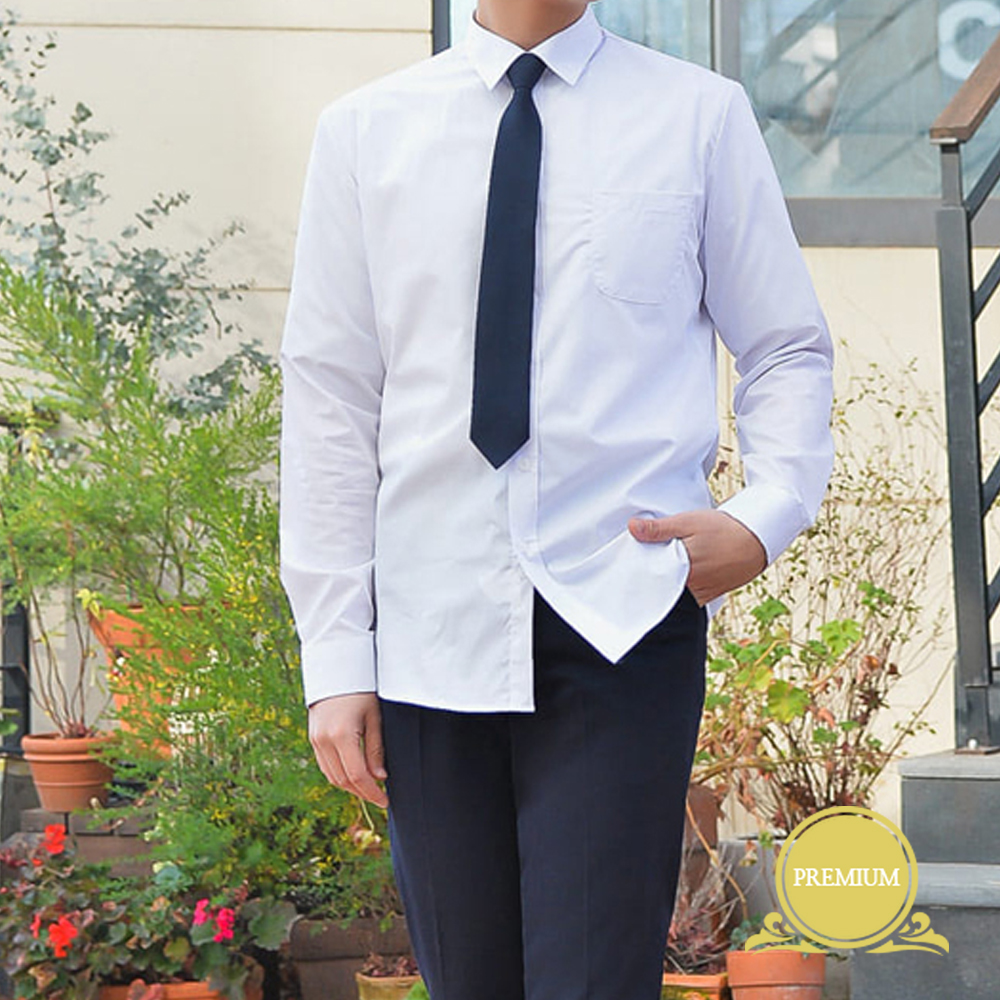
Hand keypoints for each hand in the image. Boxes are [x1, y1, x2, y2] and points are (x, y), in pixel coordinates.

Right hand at [308, 692, 388, 807]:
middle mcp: (324, 740)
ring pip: (332, 776)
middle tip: (380, 797)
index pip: (358, 776)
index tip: (385, 801)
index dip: (372, 792)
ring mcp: (315, 740)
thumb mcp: (374, 718)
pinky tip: (354, 775)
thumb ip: (376, 750)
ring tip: (369, 788)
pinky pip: (325, 765)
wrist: (337, 670)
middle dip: (362, 792)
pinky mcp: (313, 738)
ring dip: (350, 786)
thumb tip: (380, 777)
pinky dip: (339, 775)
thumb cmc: (362, 691)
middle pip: (343, 780)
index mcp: (342, 735)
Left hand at [628, 509, 766, 604]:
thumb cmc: (723, 530)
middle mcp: (689, 587)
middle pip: (659, 587)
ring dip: (661, 585)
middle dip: (646, 579)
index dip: (635, 571)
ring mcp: (699, 594)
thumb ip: (660, 528)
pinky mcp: (707, 596)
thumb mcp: (688, 521)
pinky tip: (671, 577)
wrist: (757, 541)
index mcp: (681, 568)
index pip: (648, 576)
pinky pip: (685, 598)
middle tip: (634, 568)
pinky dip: (676, 590)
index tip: (624, 566)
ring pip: (672, 594)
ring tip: (651, 571)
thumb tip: (632, 527)